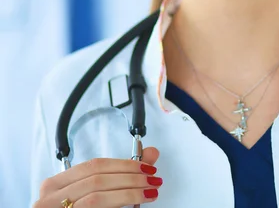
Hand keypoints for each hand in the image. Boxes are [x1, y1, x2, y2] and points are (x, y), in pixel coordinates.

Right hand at [33, 147, 161, 207]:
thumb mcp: (98, 192)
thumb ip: (123, 173)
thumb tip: (152, 152)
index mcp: (55, 185)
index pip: (94, 165)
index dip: (124, 164)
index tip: (148, 167)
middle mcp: (49, 199)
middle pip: (97, 180)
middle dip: (130, 177)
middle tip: (153, 179)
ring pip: (96, 198)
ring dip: (129, 193)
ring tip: (150, 192)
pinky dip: (118, 205)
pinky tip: (137, 204)